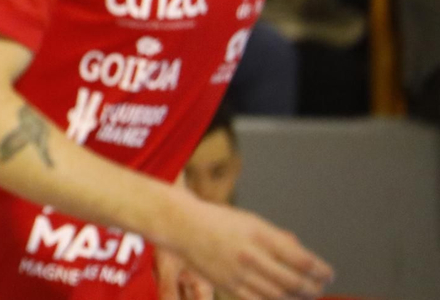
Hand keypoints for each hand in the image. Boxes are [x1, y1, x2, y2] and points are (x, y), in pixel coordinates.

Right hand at [163, 193, 332, 299]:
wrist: (182, 225)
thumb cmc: (218, 220)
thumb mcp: (251, 221)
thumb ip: (276, 238)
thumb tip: (300, 253)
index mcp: (260, 234)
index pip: (302, 260)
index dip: (320, 270)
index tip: (329, 274)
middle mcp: (252, 254)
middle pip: (294, 281)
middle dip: (313, 288)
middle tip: (320, 288)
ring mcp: (239, 272)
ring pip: (279, 295)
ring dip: (297, 298)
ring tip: (305, 296)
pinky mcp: (228, 285)